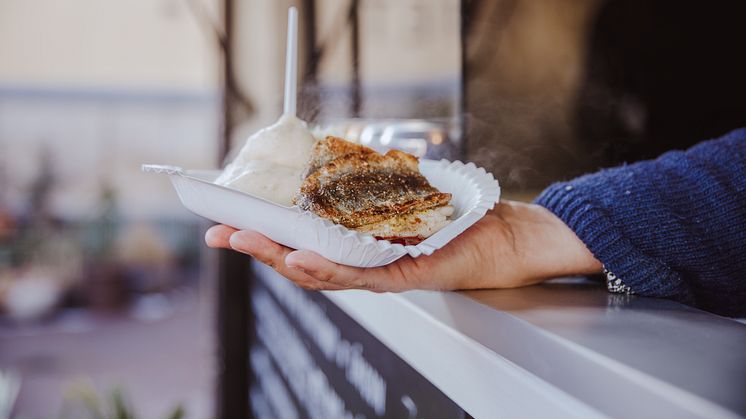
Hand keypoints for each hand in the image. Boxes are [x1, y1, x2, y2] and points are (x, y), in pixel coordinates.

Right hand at [205, 200, 601, 291]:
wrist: (504, 235)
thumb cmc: (452, 215)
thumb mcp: (399, 194)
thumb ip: (364, 186)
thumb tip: (326, 159)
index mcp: (355, 244)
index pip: (300, 242)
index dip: (262, 233)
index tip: (227, 220)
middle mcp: (363, 263)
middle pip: (301, 260)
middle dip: (258, 247)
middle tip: (221, 233)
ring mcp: (381, 272)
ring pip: (322, 272)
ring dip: (280, 258)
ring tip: (248, 242)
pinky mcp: (405, 274)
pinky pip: (361, 276)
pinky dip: (328, 268)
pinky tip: (300, 258)